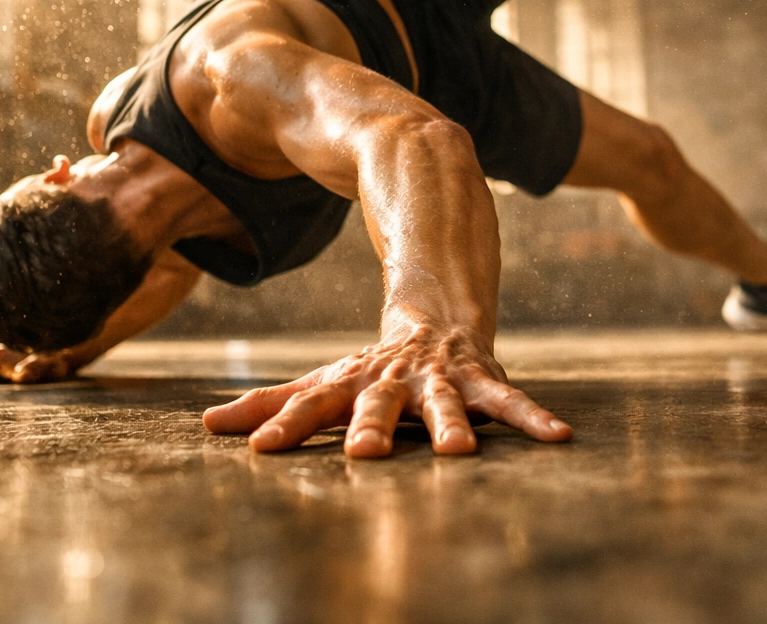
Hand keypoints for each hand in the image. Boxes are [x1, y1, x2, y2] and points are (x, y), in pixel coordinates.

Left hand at [201, 324, 571, 456]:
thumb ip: (271, 405)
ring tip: (458, 451)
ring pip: (445, 402)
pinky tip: (560, 437)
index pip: (311, 405)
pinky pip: (509, 401)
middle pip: (378, 404)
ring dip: (451, 424)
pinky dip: (533, 418)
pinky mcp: (481, 377)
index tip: (259, 449)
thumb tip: (206, 423)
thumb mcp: (323, 383)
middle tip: (364, 455)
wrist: (434, 312)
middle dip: (373, 427)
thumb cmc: (371, 368)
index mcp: (350, 383)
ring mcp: (439, 376)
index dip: (285, 424)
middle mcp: (393, 379)